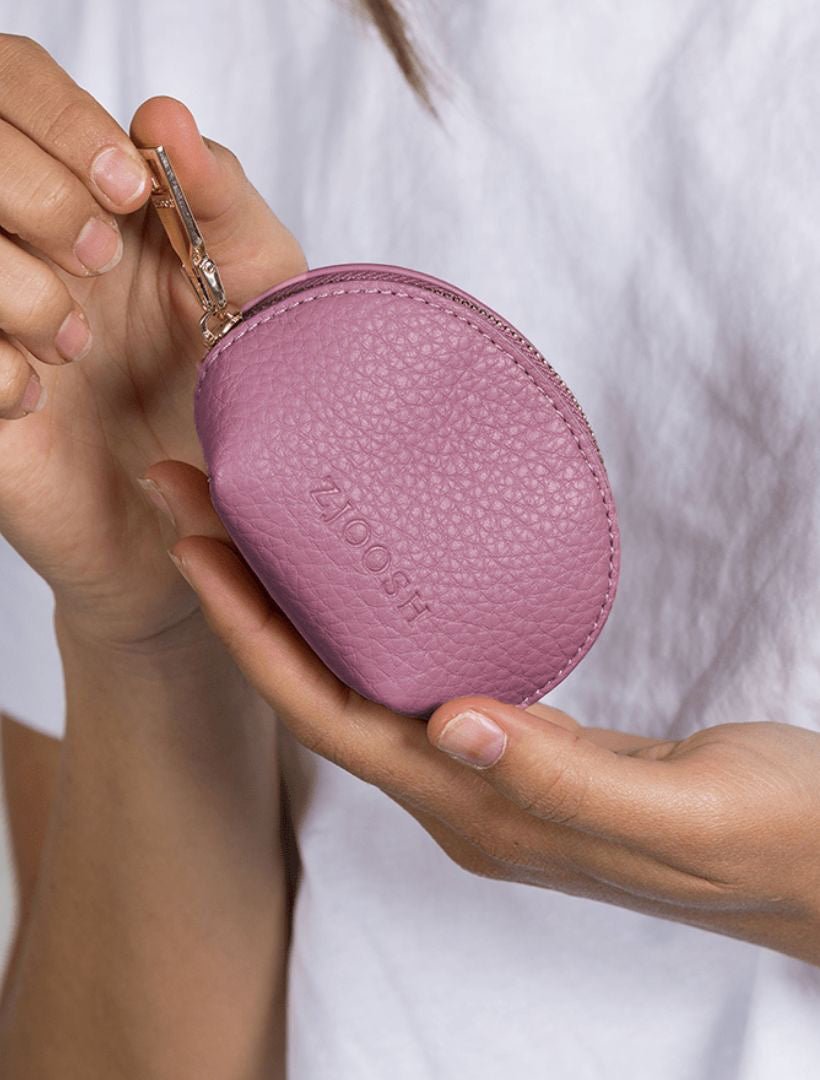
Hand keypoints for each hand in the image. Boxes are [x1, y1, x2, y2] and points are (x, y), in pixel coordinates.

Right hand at [0, 35, 306, 648]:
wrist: (209, 528)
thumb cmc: (242, 401)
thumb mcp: (263, 295)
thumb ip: (225, 203)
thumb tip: (163, 114)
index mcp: (89, 197)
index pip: (16, 82)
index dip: (59, 119)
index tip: (131, 191)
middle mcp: (24, 242)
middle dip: (39, 193)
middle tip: (102, 261)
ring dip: (18, 284)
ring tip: (77, 346)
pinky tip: (35, 401)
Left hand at [137, 458, 819, 965]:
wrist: (819, 859)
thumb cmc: (771, 835)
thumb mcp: (681, 808)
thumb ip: (563, 775)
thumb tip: (455, 722)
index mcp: (488, 814)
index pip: (335, 719)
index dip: (257, 637)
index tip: (198, 549)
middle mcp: (468, 795)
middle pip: (323, 691)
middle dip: (245, 603)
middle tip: (189, 504)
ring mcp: (491, 771)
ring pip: (360, 681)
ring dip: (293, 608)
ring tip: (246, 526)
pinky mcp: (523, 743)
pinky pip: (412, 675)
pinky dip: (364, 621)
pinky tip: (354, 580)